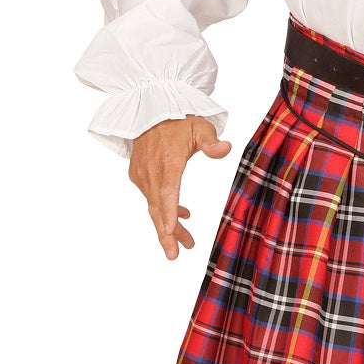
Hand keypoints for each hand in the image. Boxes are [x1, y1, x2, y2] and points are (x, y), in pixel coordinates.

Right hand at [128, 114, 231, 259]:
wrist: (151, 108)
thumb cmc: (180, 118)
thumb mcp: (200, 126)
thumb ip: (212, 141)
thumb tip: (226, 148)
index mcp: (168, 161)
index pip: (167, 193)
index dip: (168, 216)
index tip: (169, 236)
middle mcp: (152, 170)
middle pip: (157, 208)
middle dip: (166, 234)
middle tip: (175, 255)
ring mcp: (142, 173)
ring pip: (154, 206)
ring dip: (168, 225)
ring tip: (186, 243)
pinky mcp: (138, 174)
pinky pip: (151, 197)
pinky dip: (163, 209)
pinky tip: (182, 216)